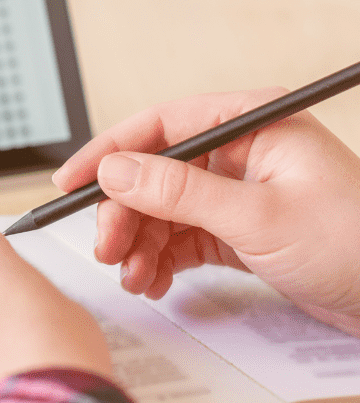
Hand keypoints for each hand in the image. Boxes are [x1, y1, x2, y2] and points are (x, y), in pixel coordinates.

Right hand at [53, 89, 359, 335]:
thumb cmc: (356, 244)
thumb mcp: (259, 216)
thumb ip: (179, 191)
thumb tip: (115, 170)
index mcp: (250, 124)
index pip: (160, 126)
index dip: (109, 152)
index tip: (71, 181)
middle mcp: (239, 153)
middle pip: (154, 171)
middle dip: (125, 211)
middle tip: (105, 245)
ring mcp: (236, 191)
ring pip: (162, 207)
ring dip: (139, 241)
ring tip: (133, 274)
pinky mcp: (237, 228)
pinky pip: (181, 235)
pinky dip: (160, 258)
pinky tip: (152, 279)